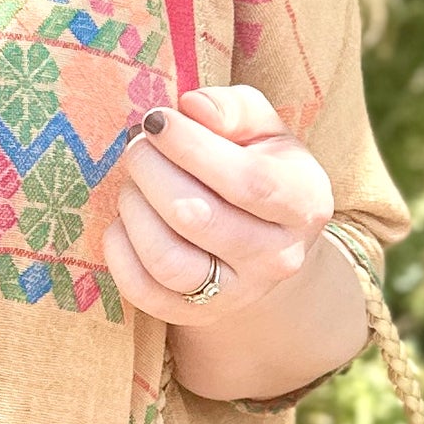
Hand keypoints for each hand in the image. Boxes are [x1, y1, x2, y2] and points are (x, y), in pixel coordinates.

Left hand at [104, 85, 334, 324]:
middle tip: (138, 144)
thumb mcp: (262, 126)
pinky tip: (127, 219)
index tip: (157, 119)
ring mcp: (238, 294)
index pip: (246, 181)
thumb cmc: (259, 164)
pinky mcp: (197, 316)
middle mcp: (277, 257)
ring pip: (168, 260)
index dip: (192, 147)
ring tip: (133, 182)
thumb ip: (232, 108)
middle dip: (151, 170)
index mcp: (303, 202)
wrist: (265, 239)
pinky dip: (120, 250)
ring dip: (134, 209)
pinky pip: (143, 291)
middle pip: (196, 217)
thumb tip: (192, 108)